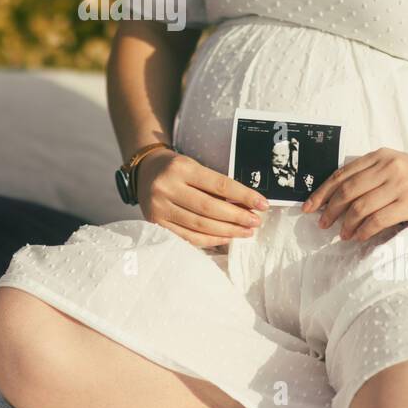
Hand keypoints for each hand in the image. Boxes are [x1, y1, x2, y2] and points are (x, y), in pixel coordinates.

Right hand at [137, 148, 269, 248]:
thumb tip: (246, 205)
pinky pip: (188, 237)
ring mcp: (159, 207)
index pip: (219, 184)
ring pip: (200, 225)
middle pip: (210, 208)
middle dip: (237, 217)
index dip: (243, 195)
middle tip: (256, 222)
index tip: (262, 204)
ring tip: (246, 231)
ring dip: (227, 231)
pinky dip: (210, 240)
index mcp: (181, 168)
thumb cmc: (177, 168)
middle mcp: (167, 187)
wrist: (145, 170)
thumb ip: (215, 185)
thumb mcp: (194, 166)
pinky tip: (226, 238)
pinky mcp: (156, 223)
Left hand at [300, 147, 407, 241]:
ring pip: (360, 206)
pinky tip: (358, 236)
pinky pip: (377, 219)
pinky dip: (364, 230)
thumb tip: (336, 195)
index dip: (323, 192)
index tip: (310, 206)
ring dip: (346, 223)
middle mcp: (388, 166)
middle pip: (348, 190)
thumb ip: (370, 173)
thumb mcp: (395, 166)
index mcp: (380, 155)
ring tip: (341, 234)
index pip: (342, 174)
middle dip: (330, 209)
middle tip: (322, 224)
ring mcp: (399, 184)